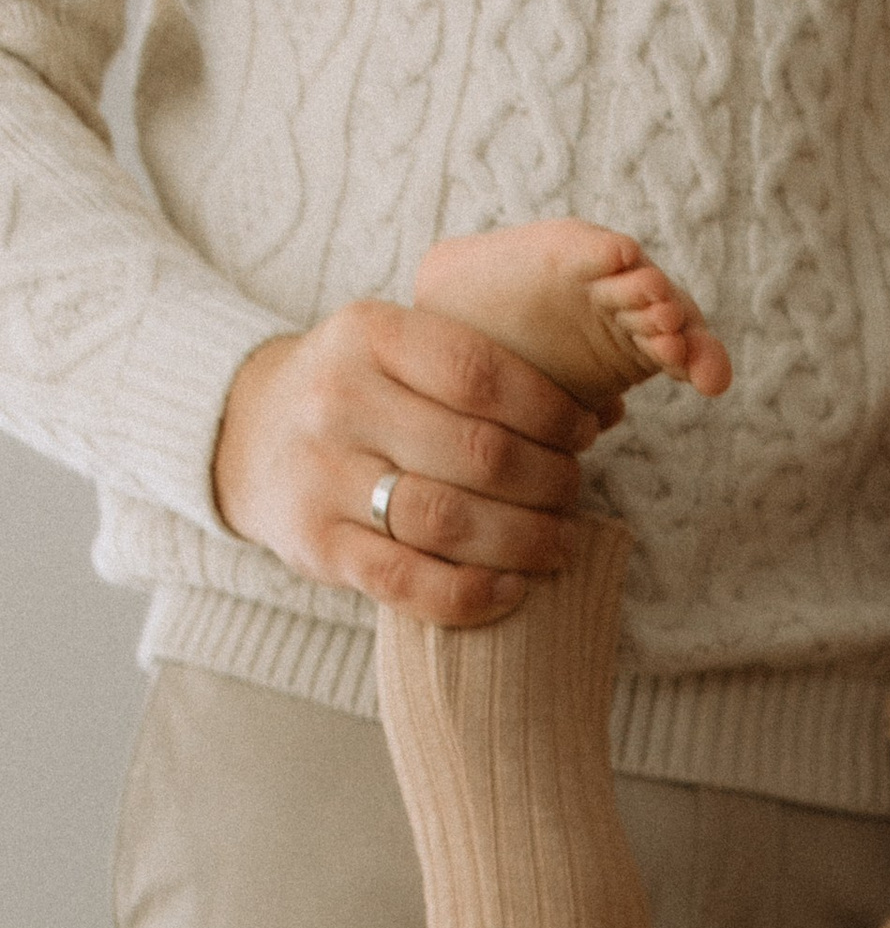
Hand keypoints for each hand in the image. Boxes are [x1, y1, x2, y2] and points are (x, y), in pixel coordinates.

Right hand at [213, 306, 599, 628]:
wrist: (244, 433)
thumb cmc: (356, 393)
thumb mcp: (397, 350)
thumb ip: (481, 369)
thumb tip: (608, 407)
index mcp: (368, 334)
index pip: (481, 372)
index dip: (549, 412)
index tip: (582, 435)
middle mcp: (339, 400)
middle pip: (479, 452)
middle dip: (549, 481)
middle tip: (572, 493)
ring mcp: (324, 476)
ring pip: (451, 521)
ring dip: (525, 540)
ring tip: (558, 543)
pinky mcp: (318, 546)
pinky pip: (410, 582)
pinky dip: (475, 594)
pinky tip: (513, 588)